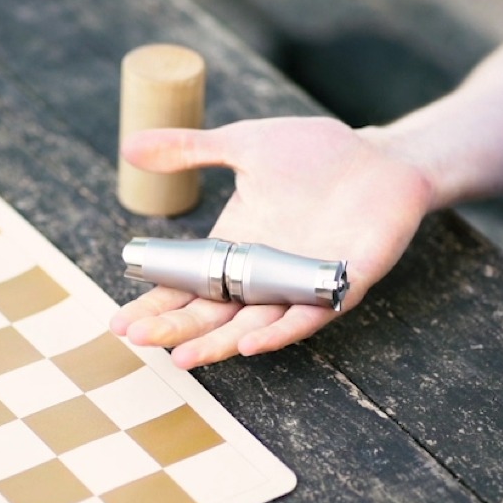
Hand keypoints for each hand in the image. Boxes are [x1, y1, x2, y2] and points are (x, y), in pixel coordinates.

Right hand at [110, 117, 432, 367]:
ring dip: (219, 342)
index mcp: (238, 247)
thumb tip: (130, 146)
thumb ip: (191, 149)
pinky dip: (281, 331)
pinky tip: (250, 343)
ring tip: (183, 356)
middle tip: (138, 340)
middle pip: (213, 313)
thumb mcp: (245, 145)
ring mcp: (301, 282)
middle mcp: (265, 274)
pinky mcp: (342, 283)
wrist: (382, 155)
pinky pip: (308, 315)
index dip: (156, 304)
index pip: (189, 285)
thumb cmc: (316, 153)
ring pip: (254, 324)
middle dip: (175, 328)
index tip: (120, 322)